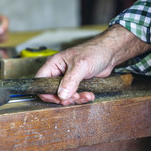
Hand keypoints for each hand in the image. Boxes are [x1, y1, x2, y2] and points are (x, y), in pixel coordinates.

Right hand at [35, 25, 150, 104]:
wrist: (110, 53)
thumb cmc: (94, 51)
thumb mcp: (81, 66)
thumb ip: (70, 80)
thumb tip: (62, 94)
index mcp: (54, 64)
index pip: (40, 81)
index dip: (47, 92)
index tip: (58, 98)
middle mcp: (58, 72)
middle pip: (52, 92)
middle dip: (64, 98)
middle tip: (75, 97)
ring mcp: (67, 79)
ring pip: (64, 96)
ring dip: (75, 99)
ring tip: (85, 95)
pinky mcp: (76, 84)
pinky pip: (74, 96)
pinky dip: (82, 98)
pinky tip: (89, 94)